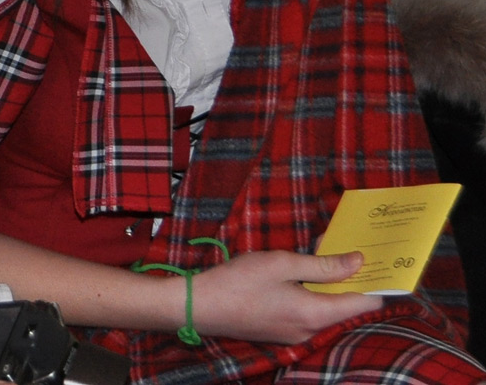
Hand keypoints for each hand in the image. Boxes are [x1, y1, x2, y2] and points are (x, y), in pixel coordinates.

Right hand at [191, 250, 383, 344]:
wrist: (202, 307)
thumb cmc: (241, 281)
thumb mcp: (282, 263)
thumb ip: (322, 264)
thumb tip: (358, 262)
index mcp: (315, 314)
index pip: (362, 304)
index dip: (375, 283)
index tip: (382, 262)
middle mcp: (311, 331)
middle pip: (345, 307)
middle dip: (351, 279)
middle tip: (354, 249)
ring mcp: (296, 335)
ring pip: (326, 309)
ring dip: (329, 284)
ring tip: (328, 254)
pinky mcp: (282, 332)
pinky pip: (309, 313)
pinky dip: (313, 293)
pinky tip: (303, 273)